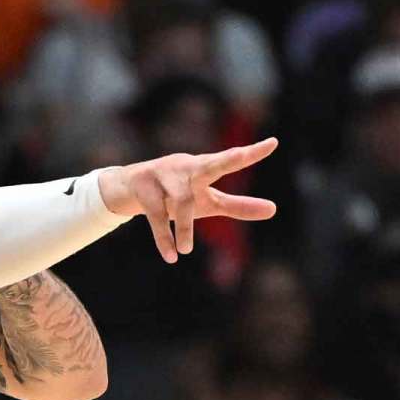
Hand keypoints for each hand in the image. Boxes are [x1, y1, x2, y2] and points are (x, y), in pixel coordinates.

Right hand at [97, 138, 278, 262]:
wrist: (125, 189)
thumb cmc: (174, 194)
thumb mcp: (208, 201)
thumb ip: (238, 205)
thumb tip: (274, 210)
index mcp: (203, 167)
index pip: (229, 160)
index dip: (251, 153)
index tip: (273, 144)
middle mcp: (185, 167)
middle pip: (209, 165)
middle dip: (227, 160)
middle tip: (243, 155)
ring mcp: (162, 174)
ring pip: (182, 200)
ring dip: (183, 226)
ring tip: (187, 250)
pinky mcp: (142, 186)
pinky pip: (155, 215)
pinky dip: (163, 236)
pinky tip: (171, 256)